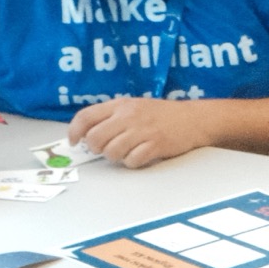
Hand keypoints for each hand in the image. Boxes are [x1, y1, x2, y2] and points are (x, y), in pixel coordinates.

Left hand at [68, 96, 212, 168]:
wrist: (194, 119)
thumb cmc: (162, 115)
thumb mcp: (135, 106)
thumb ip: (112, 116)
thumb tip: (87, 132)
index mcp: (121, 105)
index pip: (86, 116)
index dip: (74, 131)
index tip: (74, 141)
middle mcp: (129, 116)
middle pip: (95, 138)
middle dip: (96, 148)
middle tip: (106, 148)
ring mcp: (143, 130)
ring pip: (112, 152)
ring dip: (115, 157)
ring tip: (126, 152)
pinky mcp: (156, 145)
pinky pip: (132, 160)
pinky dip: (133, 162)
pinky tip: (140, 156)